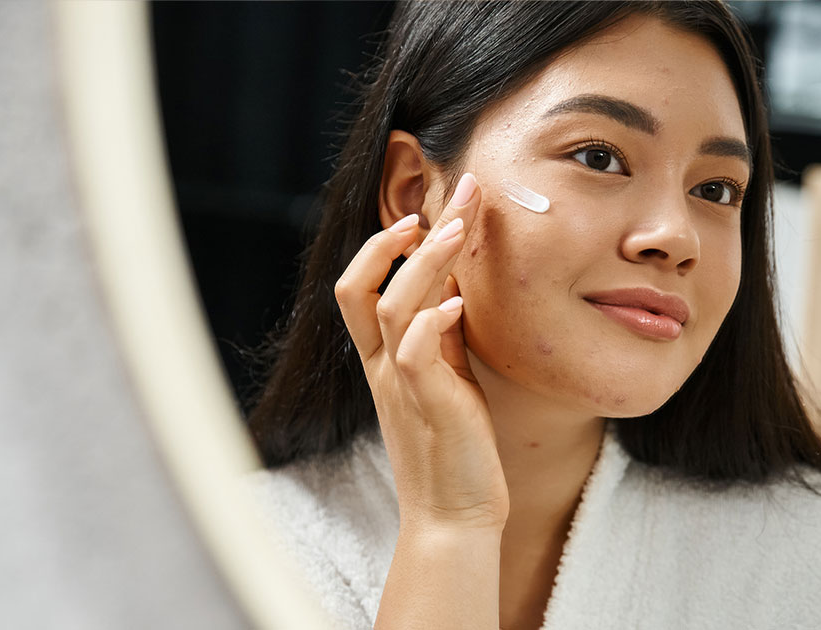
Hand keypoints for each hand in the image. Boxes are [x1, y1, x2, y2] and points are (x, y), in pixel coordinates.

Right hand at [334, 173, 508, 531]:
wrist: (455, 517)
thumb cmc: (454, 448)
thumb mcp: (444, 378)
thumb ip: (440, 336)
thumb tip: (452, 288)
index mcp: (383, 359)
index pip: (359, 288)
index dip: (381, 245)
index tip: (426, 213)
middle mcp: (383, 368)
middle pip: (362, 287)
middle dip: (397, 235)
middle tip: (448, 197)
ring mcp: (401, 387)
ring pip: (391, 308)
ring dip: (423, 264)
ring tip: (455, 229)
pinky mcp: (429, 407)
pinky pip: (415, 355)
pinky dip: (434, 321)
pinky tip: (461, 302)